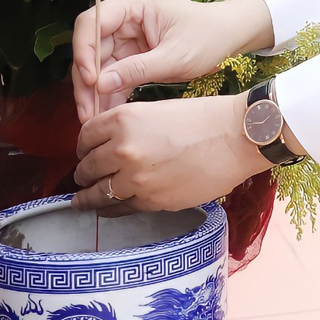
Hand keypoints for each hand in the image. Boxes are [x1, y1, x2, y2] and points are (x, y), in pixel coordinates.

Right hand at [71, 0, 274, 123]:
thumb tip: (99, 85)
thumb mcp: (175, 57)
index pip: (91, 21)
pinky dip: (109, 93)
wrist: (230, 38)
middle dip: (86, 80)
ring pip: (97, 64)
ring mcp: (127, 37)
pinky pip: (112, 74)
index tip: (89, 80)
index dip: (83, 50)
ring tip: (94, 120)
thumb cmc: (208, 37)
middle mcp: (124, 17)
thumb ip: (137, 70)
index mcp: (134, 5)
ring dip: (94, 92)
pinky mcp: (132, 54)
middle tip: (86, 111)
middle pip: (90, 47)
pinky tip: (107, 115)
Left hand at [73, 93, 266, 214]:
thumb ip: (128, 127)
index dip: (82, 147)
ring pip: (97, 194)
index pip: (85, 137)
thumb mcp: (156, 110)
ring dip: (88, 198)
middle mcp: (123, 150)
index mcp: (124, 120)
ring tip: (83, 200)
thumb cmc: (204, 118)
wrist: (236, 139)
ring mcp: (136, 180)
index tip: (84, 153)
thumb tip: (108, 145)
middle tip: (84, 176)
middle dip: (84, 173)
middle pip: (87, 167)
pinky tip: (107, 209)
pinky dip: (109, 209)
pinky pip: (119, 209)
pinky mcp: (151, 201)